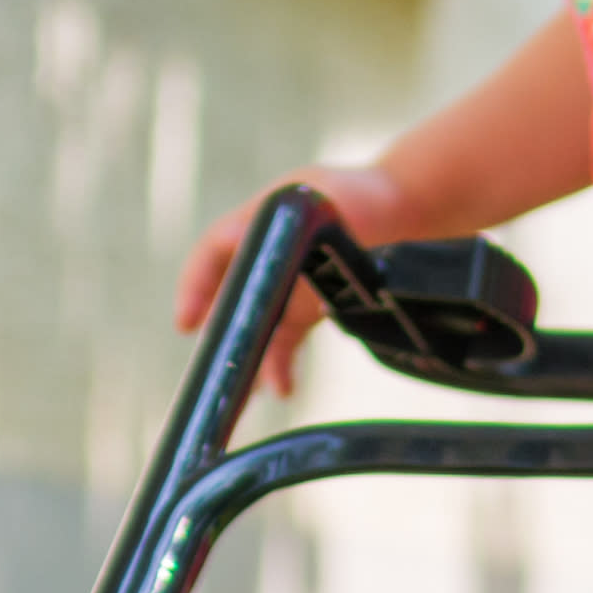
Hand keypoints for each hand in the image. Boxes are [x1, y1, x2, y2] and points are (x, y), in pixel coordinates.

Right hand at [174, 161, 412, 400]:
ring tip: (241, 398)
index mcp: (261, 220)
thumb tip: (291, 282)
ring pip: (255, 328)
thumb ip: (305, 233)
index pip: (214, 252)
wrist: (406, 207)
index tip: (186, 323)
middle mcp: (266, 255)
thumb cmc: (364, 194)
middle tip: (208, 374)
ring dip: (247, 361)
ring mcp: (284, 283)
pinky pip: (283, 342)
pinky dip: (279, 366)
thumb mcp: (330, 205)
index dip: (195, 286)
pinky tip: (282, 389)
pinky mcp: (304, 308)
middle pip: (230, 300)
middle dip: (217, 338)